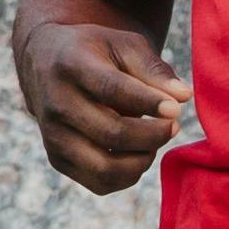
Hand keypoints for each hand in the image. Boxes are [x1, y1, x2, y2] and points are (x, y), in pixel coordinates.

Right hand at [21, 6, 182, 195]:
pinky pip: (100, 183)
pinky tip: (138, 153)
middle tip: (173, 126)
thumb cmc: (95, 52)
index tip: (175, 109)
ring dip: (142, 159)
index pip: (112, 90)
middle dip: (153, 135)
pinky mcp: (56, 159)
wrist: (45, 64)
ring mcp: (53, 136)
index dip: (148, 103)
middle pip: (111, 133)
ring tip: (154, 140)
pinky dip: (128, 175)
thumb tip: (184, 97)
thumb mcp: (123, 45)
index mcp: (72, 66)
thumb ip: (154, 69)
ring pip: (105, 168)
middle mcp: (55, 104)